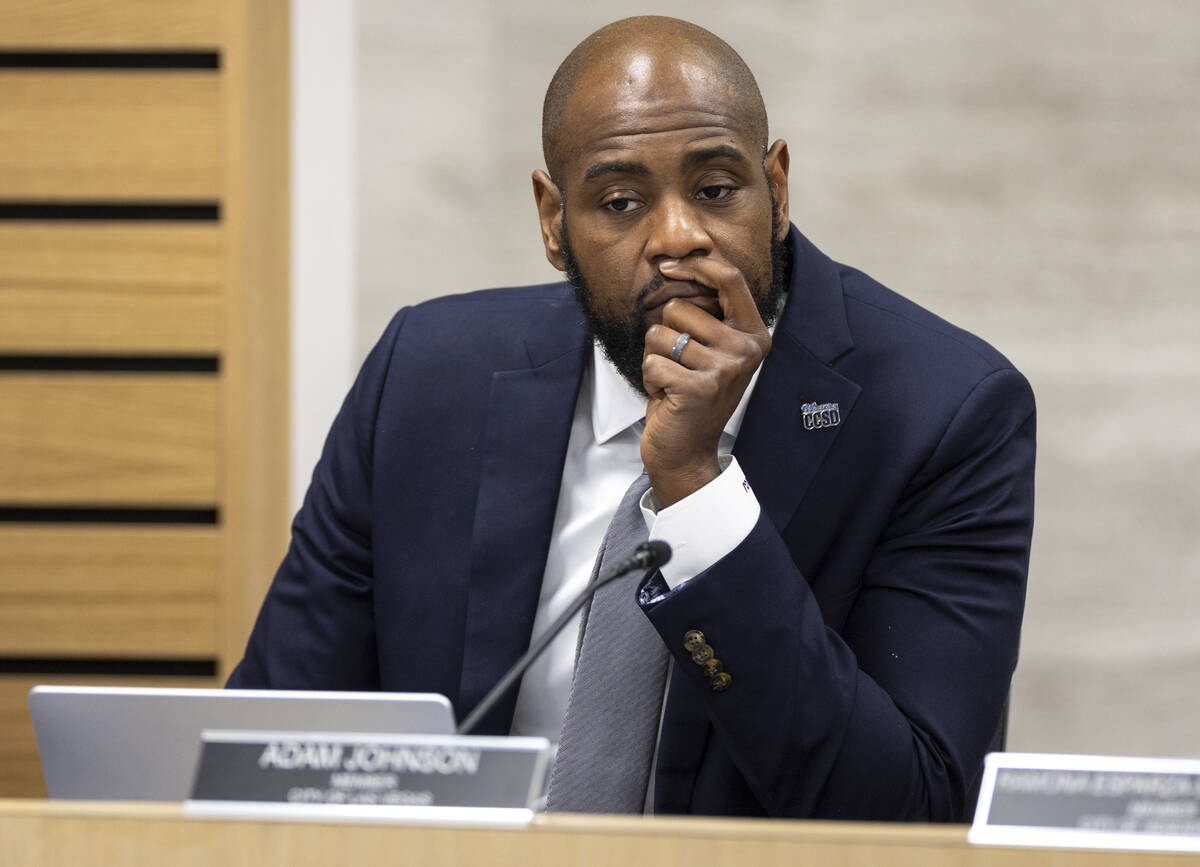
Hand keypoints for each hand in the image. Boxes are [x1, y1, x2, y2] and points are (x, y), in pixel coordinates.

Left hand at [640, 257, 770, 506]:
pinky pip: (652, 362)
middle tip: (680, 365)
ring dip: (656, 358)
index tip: (667, 266)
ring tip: (674, 380)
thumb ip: (707, 312)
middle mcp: (746, 349)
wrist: (687, 450)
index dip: (695, 265)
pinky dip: (650, 379)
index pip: (730, 279)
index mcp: (754, 334)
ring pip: (660, 334)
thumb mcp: (711, 349)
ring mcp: (724, 369)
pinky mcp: (698, 388)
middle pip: (680, 307)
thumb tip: (678, 263)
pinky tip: (668, 396)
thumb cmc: (692, 394)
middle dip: (665, 334)